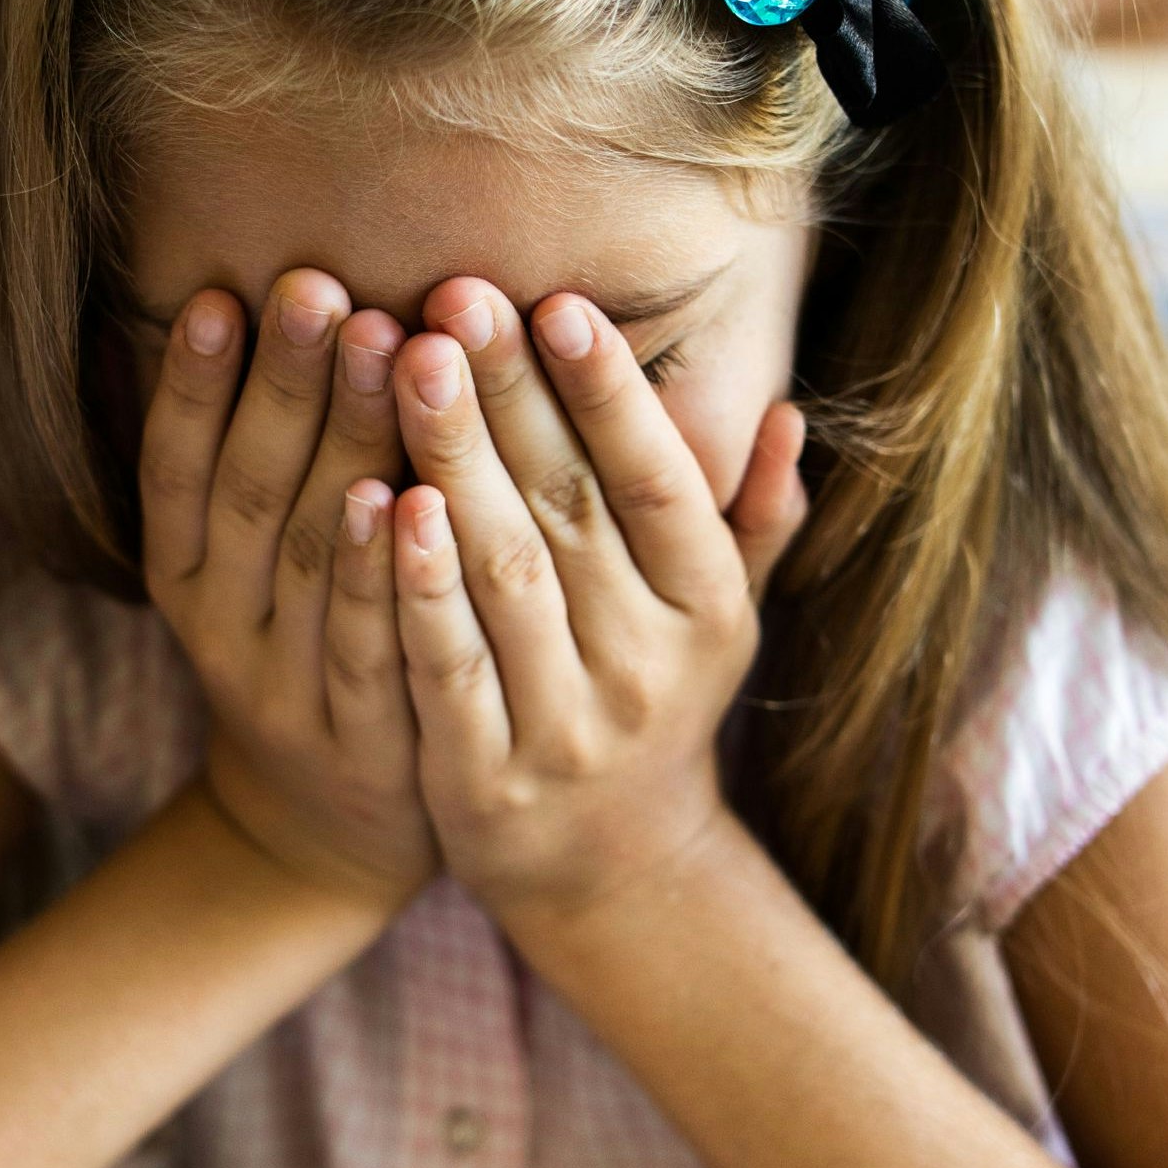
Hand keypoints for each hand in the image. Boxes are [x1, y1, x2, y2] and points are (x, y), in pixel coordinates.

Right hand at [138, 273, 433, 905]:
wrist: (337, 829)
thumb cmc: (313, 646)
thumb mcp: (253, 566)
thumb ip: (255, 454)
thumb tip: (232, 299)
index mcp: (184, 577)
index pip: (174, 468)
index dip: (189, 386)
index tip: (220, 294)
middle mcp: (223, 629)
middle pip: (250, 491)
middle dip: (283, 381)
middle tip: (318, 285)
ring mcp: (290, 688)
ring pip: (312, 554)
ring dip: (344, 442)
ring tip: (377, 343)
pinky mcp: (364, 739)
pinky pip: (370, 645)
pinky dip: (382, 570)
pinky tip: (405, 493)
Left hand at [386, 280, 807, 917]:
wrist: (612, 874)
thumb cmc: (655, 703)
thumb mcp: (722, 620)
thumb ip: (754, 519)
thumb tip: (788, 418)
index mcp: (708, 609)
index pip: (661, 482)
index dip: (612, 393)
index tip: (561, 300)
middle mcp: (647, 666)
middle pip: (571, 509)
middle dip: (512, 395)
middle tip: (455, 294)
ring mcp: (566, 727)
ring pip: (506, 574)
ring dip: (456, 462)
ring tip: (408, 363)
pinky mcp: (485, 780)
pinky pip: (446, 665)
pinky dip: (415, 584)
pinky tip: (379, 501)